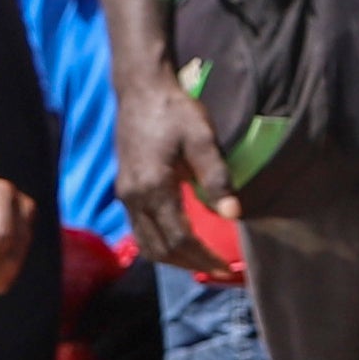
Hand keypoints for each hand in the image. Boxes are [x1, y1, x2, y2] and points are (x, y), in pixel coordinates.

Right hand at [116, 75, 244, 283]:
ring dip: (173, 258)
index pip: (179, 238)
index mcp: (153, 187)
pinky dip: (160, 243)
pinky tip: (180, 241)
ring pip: (145, 243)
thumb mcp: (202, 139)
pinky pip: (140, 229)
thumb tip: (234, 214)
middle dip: (190, 264)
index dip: (204, 257)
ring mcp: (125, 195)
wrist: (141, 90)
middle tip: (219, 270)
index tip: (227, 267)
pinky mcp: (124, 189)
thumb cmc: (175, 111)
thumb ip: (217, 177)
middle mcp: (133, 197)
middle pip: (159, 248)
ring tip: (202, 261)